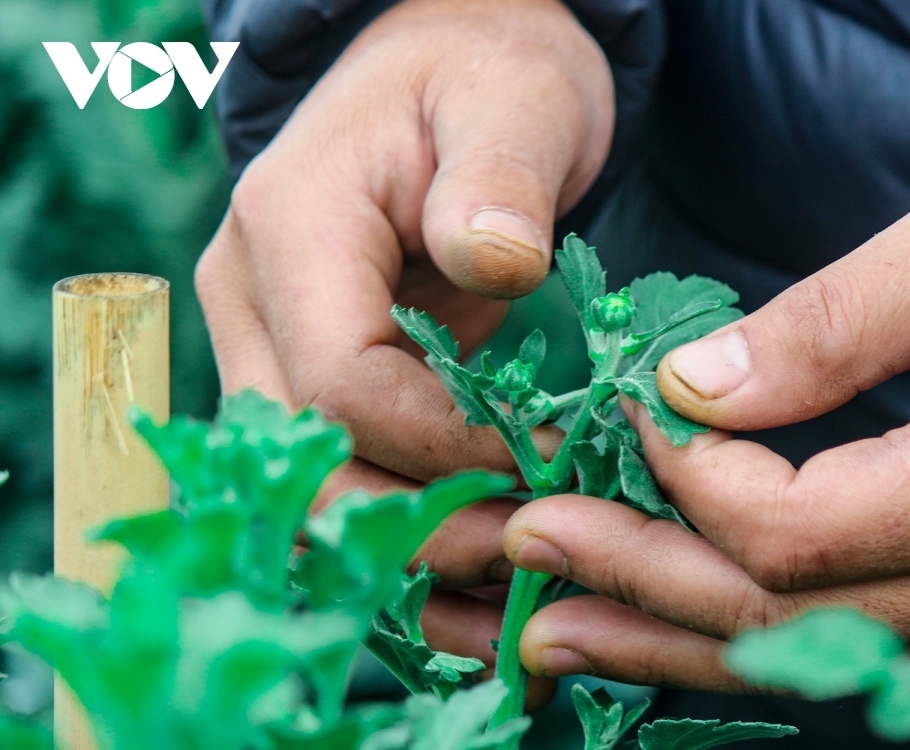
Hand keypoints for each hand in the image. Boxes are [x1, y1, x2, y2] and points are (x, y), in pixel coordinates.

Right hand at [195, 0, 613, 704]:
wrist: (451, 63)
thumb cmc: (484, 73)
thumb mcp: (513, 98)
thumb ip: (499, 181)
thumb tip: (496, 263)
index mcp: (291, 230)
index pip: (340, 384)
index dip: (444, 446)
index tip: (550, 465)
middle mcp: (255, 302)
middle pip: (308, 465)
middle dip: (422, 526)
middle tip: (539, 547)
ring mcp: (275, 345)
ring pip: (314, 492)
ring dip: (411, 552)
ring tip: (517, 579)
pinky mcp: (317, 376)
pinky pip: (346, 477)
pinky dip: (409, 531)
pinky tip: (485, 564)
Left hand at [500, 163, 909, 690]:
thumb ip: (830, 324)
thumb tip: (695, 386)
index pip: (786, 527)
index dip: (684, 472)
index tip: (629, 404)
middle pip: (773, 613)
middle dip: (636, 580)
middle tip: (524, 549)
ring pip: (800, 651)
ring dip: (667, 638)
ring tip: (552, 630)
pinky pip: (842, 645)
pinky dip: (743, 637)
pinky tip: (669, 633)